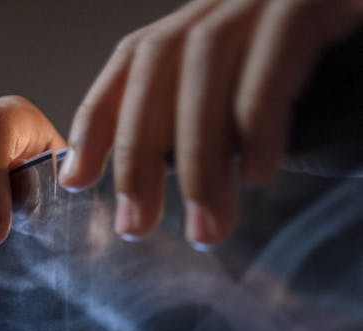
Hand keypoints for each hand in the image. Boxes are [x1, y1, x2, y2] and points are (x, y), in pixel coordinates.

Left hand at [59, 0, 362, 246]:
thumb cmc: (332, 87)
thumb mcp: (247, 117)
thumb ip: (207, 138)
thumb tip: (146, 201)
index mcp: (208, 23)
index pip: (134, 60)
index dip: (98, 119)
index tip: (78, 183)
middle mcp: (230, 0)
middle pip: (158, 61)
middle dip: (138, 152)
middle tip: (137, 228)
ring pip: (206, 57)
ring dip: (199, 154)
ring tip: (207, 227)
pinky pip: (277, 45)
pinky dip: (258, 115)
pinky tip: (260, 173)